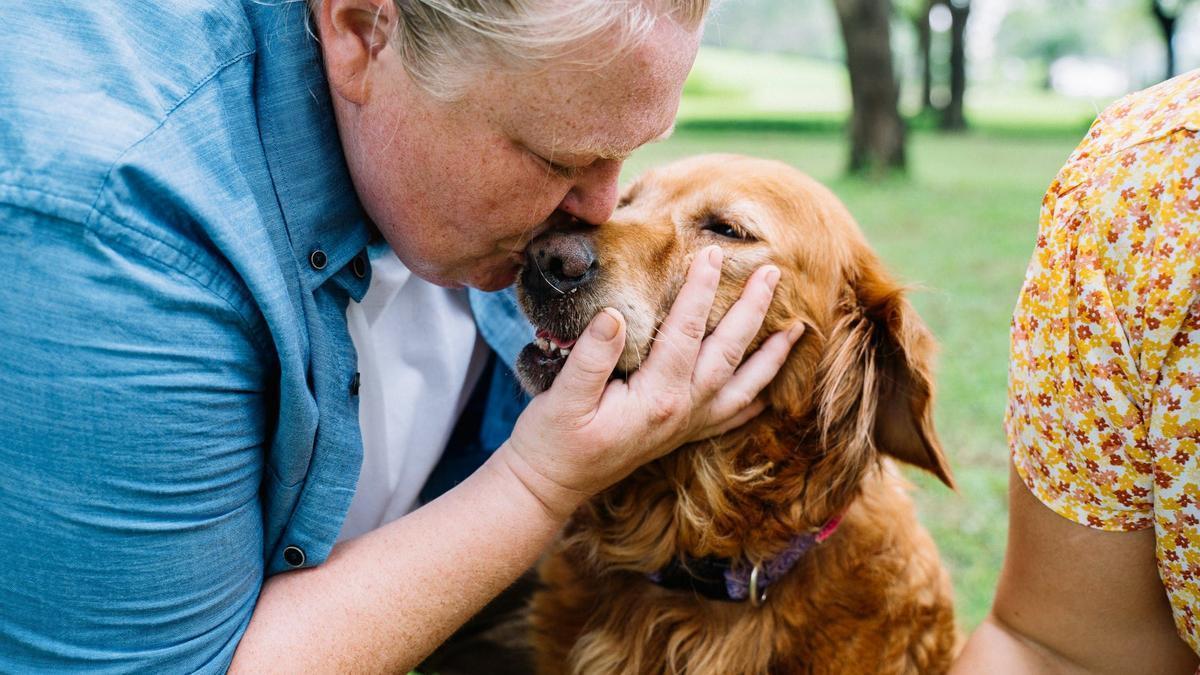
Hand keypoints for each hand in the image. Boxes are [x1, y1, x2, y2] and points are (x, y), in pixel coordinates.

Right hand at [497, 245, 804, 519]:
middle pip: (728, 353)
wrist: (549, 486)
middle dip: (752, 310)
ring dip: (770, 356)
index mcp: (655, 398)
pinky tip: (767, 389)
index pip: (685, 333)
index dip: (699, 291)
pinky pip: (729, 417)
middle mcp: (681, 412)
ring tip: (797, 328)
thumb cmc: (552, 441)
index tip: (711, 254)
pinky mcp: (678, 435)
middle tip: (773, 272)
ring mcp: (684, 426)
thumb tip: (614, 315)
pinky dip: (753, 399)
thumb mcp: (561, 397)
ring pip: (741, 386)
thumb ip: (591, 357)